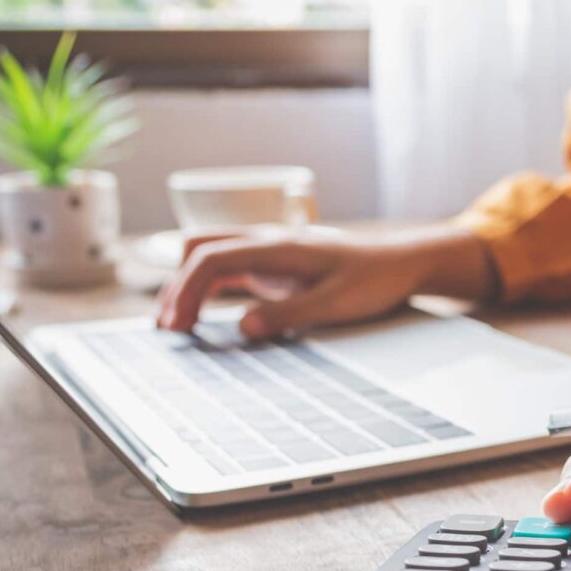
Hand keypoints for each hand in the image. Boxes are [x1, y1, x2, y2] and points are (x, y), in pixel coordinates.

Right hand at [156, 228, 496, 338]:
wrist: (402, 262)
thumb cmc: (375, 279)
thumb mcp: (336, 303)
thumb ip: (289, 315)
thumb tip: (244, 329)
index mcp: (278, 247)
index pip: (213, 258)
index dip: (186, 290)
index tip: (178, 325)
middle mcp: (268, 242)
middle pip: (201, 249)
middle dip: (177, 285)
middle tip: (168, 328)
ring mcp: (269, 252)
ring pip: (211, 256)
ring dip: (188, 285)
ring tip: (174, 324)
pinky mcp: (275, 265)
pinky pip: (229, 269)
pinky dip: (207, 288)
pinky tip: (201, 314)